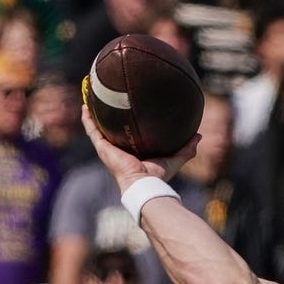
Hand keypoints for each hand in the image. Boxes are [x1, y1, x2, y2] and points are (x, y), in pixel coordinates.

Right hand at [80, 105, 199, 192]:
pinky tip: (85, 105)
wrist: (143, 185)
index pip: (127, 137)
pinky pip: (92, 130)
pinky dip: (87, 119)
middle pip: (110, 130)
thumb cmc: (158, 177)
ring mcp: (108, 149)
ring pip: (97, 128)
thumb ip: (186, 148)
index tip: (127, 112)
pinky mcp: (102, 148)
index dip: (126, 125)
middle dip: (107, 117)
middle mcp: (118, 150)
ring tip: (90, 98)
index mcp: (132, 153)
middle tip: (106, 100)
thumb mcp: (174, 159)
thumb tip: (198, 136)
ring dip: (92, 114)